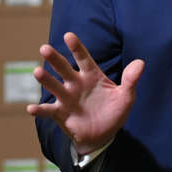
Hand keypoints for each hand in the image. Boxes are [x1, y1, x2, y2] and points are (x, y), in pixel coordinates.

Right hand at [26, 32, 144, 155]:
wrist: (104, 136)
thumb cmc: (113, 112)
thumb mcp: (126, 97)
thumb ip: (131, 80)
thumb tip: (140, 62)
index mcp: (91, 75)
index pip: (83, 58)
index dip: (76, 47)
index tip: (69, 35)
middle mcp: (76, 84)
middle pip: (64, 68)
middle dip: (55, 59)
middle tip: (45, 48)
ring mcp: (67, 98)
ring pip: (54, 86)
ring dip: (46, 79)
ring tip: (38, 71)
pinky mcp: (61, 114)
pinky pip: (48, 111)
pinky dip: (39, 110)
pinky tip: (31, 108)